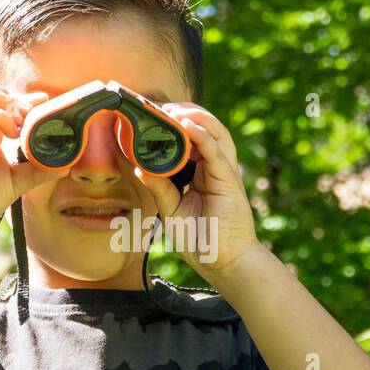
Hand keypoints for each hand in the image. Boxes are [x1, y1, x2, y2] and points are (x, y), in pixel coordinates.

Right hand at [0, 73, 68, 239]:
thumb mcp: (16, 181)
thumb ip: (38, 170)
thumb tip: (65, 165)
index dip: (23, 97)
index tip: (44, 102)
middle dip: (12, 94)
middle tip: (29, 115)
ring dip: (3, 99)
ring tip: (18, 123)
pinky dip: (1, 117)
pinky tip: (12, 134)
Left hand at [132, 102, 261, 280]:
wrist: (223, 263)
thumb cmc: (200, 239)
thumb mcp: (172, 210)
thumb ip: (160, 188)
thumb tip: (139, 168)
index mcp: (200, 172)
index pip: (189, 138)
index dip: (172, 124)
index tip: (150, 115)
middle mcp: (213, 167)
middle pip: (203, 128)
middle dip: (182, 113)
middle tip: (157, 107)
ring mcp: (223, 171)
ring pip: (214, 132)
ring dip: (194, 116)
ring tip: (172, 109)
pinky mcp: (229, 180)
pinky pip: (216, 151)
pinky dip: (203, 135)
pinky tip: (187, 124)